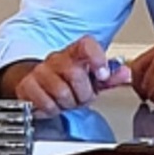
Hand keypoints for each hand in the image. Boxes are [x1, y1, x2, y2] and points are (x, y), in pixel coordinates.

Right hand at [12, 36, 131, 118]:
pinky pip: (45, 102)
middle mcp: (57, 58)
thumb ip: (110, 76)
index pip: (86, 45)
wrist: (40, 83)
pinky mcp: (27, 85)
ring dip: (68, 103)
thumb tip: (126, 73)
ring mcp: (40, 71)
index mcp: (75, 52)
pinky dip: (53, 109)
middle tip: (82, 96)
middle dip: (83, 93)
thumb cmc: (69, 80)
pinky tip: (54, 104)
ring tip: (68, 100)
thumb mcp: (92, 77)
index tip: (102, 74)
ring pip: (60, 91)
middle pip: (75, 73)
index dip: (97, 59)